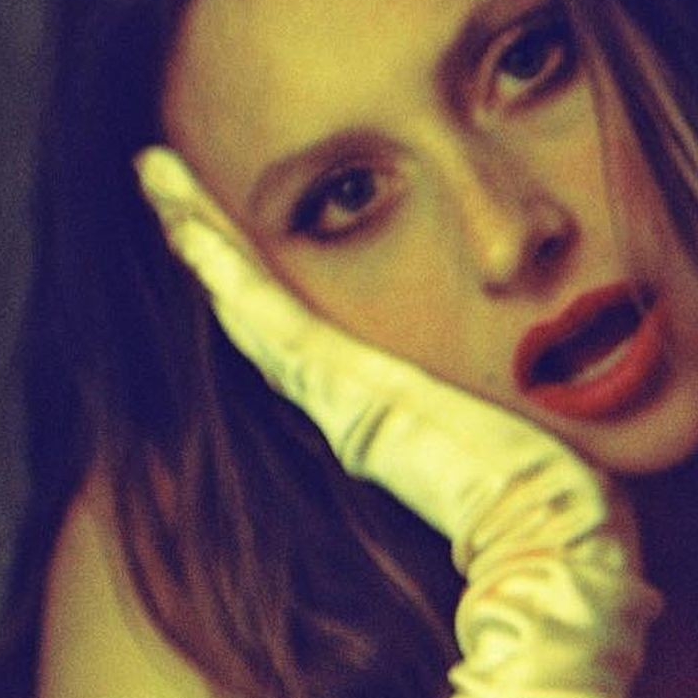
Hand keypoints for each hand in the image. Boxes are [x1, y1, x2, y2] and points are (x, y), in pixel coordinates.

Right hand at [135, 144, 637, 571]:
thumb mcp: (505, 417)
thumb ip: (489, 399)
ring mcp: (330, 388)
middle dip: (205, 237)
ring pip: (246, 297)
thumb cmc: (537, 483)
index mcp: (367, 401)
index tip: (219, 225)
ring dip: (198, 233)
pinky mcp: (335, 383)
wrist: (539, 523)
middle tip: (160, 174)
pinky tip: (189, 219)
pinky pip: (265, 309)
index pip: (294, 321)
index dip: (251, 273)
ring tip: (158, 174)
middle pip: (254, 302)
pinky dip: (221, 263)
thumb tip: (517, 383)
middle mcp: (337, 393)